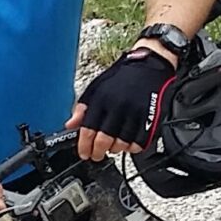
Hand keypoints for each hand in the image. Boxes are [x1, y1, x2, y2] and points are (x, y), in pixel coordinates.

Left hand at [65, 46, 180, 159]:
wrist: (149, 64)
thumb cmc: (121, 77)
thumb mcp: (96, 88)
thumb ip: (82, 108)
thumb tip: (70, 125)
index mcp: (102, 99)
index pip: (88, 129)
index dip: (84, 146)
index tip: (83, 153)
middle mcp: (118, 106)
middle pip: (104, 140)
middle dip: (97, 153)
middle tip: (96, 156)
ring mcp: (135, 113)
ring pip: (122, 144)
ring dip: (114, 150)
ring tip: (111, 148)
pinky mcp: (151, 117)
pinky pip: (140, 142)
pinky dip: (132, 148)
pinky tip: (127, 145)